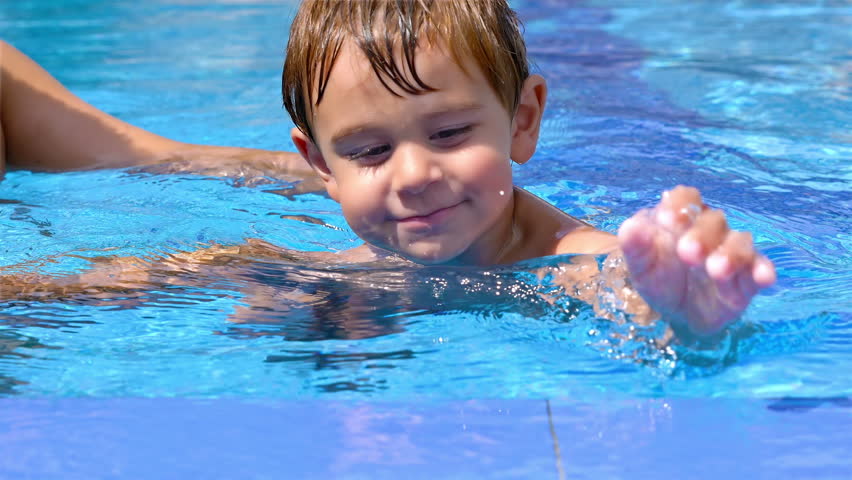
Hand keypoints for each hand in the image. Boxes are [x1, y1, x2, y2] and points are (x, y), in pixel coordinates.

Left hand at [617, 186, 775, 335]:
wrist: (677, 313)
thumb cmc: (659, 278)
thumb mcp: (641, 266)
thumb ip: (635, 246)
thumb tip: (630, 227)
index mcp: (682, 217)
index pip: (685, 197)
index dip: (678, 204)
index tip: (666, 220)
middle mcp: (710, 229)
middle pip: (713, 220)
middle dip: (701, 235)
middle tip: (686, 253)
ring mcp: (732, 251)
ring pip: (740, 242)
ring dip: (730, 254)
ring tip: (716, 270)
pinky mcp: (748, 277)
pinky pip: (760, 267)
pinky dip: (763, 270)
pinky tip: (763, 278)